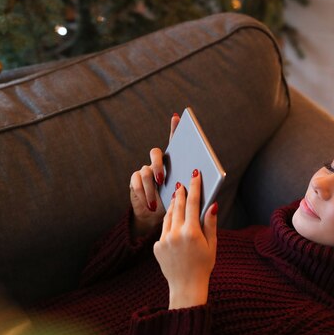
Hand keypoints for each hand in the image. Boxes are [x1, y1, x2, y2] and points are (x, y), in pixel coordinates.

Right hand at [129, 114, 179, 237]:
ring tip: (155, 203)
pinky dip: (144, 195)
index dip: (174, 128)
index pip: (174, 141)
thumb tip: (199, 179)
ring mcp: (144, 170)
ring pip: (145, 172)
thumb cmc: (173, 204)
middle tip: (162, 179)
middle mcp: (157, 162)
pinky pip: (136, 183)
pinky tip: (149, 205)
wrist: (155, 217)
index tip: (177, 117)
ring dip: (151, 189)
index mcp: (173, 162)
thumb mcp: (183, 195)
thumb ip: (189, 185)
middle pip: (155, 153)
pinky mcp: (134, 180)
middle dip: (158, 165)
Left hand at [154, 170, 217, 309]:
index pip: (193, 203)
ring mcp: (164, 240)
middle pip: (178, 206)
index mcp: (192, 232)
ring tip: (177, 197)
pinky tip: (174, 219)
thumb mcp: (212, 244)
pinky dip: (169, 223)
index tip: (195, 175)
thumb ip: (210, 223)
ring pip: (168, 216)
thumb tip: (212, 204)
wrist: (186, 286)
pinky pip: (163, 230)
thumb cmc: (204, 265)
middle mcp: (176, 233)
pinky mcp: (157, 246)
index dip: (195, 187)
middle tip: (183, 183)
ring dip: (173, 205)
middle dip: (181, 193)